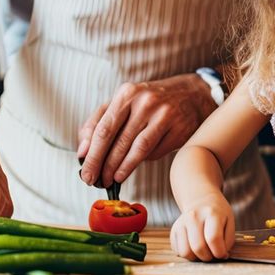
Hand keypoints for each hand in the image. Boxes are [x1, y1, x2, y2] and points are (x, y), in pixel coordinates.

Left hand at [77, 74, 214, 187]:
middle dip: (104, 165)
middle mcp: (146, 102)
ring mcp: (165, 115)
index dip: (92, 153)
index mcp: (127, 93)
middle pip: (119, 141)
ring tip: (112, 179)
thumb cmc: (149, 101)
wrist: (191, 94)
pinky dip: (143, 161)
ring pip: (138, 150)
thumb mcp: (123, 103)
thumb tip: (83, 152)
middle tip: (95, 180)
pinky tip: (135, 164)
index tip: (85, 170)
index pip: (103, 128)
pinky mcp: (179, 129)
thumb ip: (99, 122)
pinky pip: (156, 152)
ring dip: (122, 169)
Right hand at [170, 192, 235, 260]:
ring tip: (203, 252)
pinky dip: (187, 255)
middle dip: (208, 257)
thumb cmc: (218, 215)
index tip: (223, 254)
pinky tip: (194, 247)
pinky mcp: (174, 230)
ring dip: (196, 258)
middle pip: (198, 247)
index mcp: (211, 213)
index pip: (213, 238)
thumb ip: (228, 241)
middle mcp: (193, 216)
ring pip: (185, 252)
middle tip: (213, 254)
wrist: (201, 201)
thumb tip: (221, 256)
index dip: (219, 252)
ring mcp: (181, 223)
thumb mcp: (230, 222)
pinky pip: (178, 251)